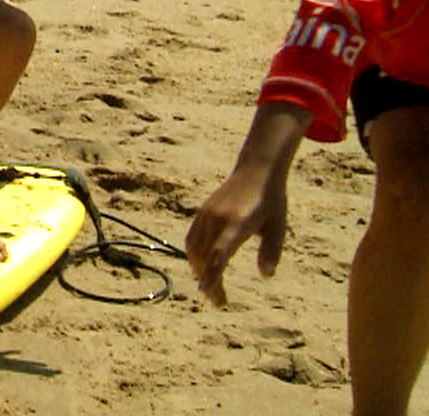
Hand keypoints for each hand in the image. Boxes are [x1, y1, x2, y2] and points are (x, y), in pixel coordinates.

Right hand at [184, 165, 288, 306]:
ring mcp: (207, 215)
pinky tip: (203, 266)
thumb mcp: (279, 226)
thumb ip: (271, 251)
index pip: (220, 253)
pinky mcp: (203, 212)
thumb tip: (265, 275)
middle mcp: (217, 220)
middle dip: (209, 281)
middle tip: (219, 301)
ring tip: (211, 287)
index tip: (207, 293)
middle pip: (204, 256)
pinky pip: (192, 239)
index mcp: (238, 224)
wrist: (256, 169)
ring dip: (199, 270)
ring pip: (194, 249)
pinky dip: (195, 256)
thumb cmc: (272, 200)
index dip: (212, 275)